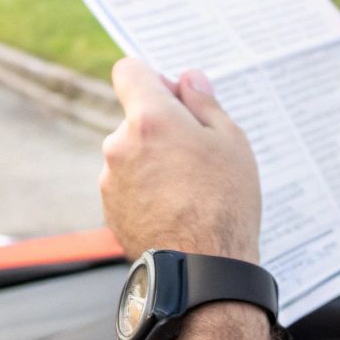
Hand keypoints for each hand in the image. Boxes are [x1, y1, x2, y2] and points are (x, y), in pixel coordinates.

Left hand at [100, 58, 260, 262]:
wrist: (202, 268)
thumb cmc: (224, 202)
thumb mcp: (230, 141)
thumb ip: (204, 103)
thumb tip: (188, 78)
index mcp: (149, 118)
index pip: (129, 71)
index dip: (152, 77)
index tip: (174, 96)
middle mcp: (119, 144)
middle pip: (135, 116)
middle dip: (161, 125)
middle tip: (198, 151)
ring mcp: (110, 178)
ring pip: (132, 152)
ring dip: (153, 159)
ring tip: (190, 187)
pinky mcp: (109, 207)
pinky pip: (128, 183)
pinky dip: (146, 187)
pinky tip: (175, 208)